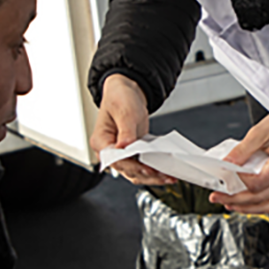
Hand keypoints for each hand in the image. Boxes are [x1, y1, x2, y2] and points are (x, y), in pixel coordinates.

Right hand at [92, 73, 175, 187]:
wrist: (126, 91)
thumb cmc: (120, 98)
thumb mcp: (124, 111)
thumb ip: (125, 130)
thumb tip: (124, 146)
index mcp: (101, 142)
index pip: (115, 160)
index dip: (131, 167)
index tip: (146, 169)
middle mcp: (109, 151)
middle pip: (127, 170)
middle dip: (146, 174)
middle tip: (163, 175)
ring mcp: (121, 154)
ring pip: (135, 173)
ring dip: (152, 177)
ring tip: (168, 177)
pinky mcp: (133, 154)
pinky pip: (142, 166)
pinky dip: (154, 170)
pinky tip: (165, 171)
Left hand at [209, 92, 268, 214]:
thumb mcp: (261, 130)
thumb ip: (242, 150)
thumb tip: (227, 164)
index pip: (258, 183)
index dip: (239, 183)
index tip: (227, 177)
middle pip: (263, 198)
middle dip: (238, 201)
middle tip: (219, 197)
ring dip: (249, 208)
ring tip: (231, 204)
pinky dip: (262, 204)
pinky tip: (248, 202)